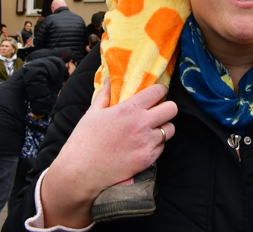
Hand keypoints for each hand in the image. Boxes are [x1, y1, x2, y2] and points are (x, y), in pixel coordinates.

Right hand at [41, 78, 176, 227]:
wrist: (80, 173)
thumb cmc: (83, 141)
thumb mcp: (92, 113)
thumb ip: (104, 94)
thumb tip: (108, 79)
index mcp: (129, 109)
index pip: (159, 91)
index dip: (160, 90)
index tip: (157, 93)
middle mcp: (142, 124)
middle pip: (172, 109)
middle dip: (167, 108)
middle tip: (157, 112)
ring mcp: (147, 143)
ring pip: (170, 130)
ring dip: (163, 128)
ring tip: (150, 130)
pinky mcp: (148, 160)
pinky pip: (162, 148)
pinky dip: (156, 145)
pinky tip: (143, 145)